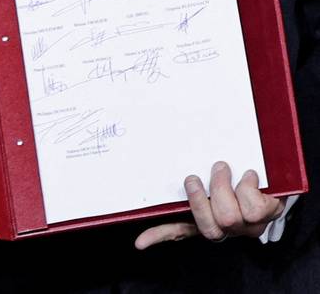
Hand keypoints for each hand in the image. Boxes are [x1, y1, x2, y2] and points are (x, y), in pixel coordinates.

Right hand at [135, 161, 284, 248]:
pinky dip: (249, 185)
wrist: (272, 181)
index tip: (138, 242)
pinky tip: (249, 178)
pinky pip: (254, 207)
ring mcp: (246, 226)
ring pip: (229, 216)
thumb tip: (171, 171)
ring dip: (225, 186)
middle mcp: (225, 228)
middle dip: (201, 199)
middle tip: (196, 177)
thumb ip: (193, 181)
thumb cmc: (239, 181)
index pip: (178, 231)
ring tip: (225, 169)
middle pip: (210, 225)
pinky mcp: (265, 218)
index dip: (159, 237)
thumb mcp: (213, 179)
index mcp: (207, 218)